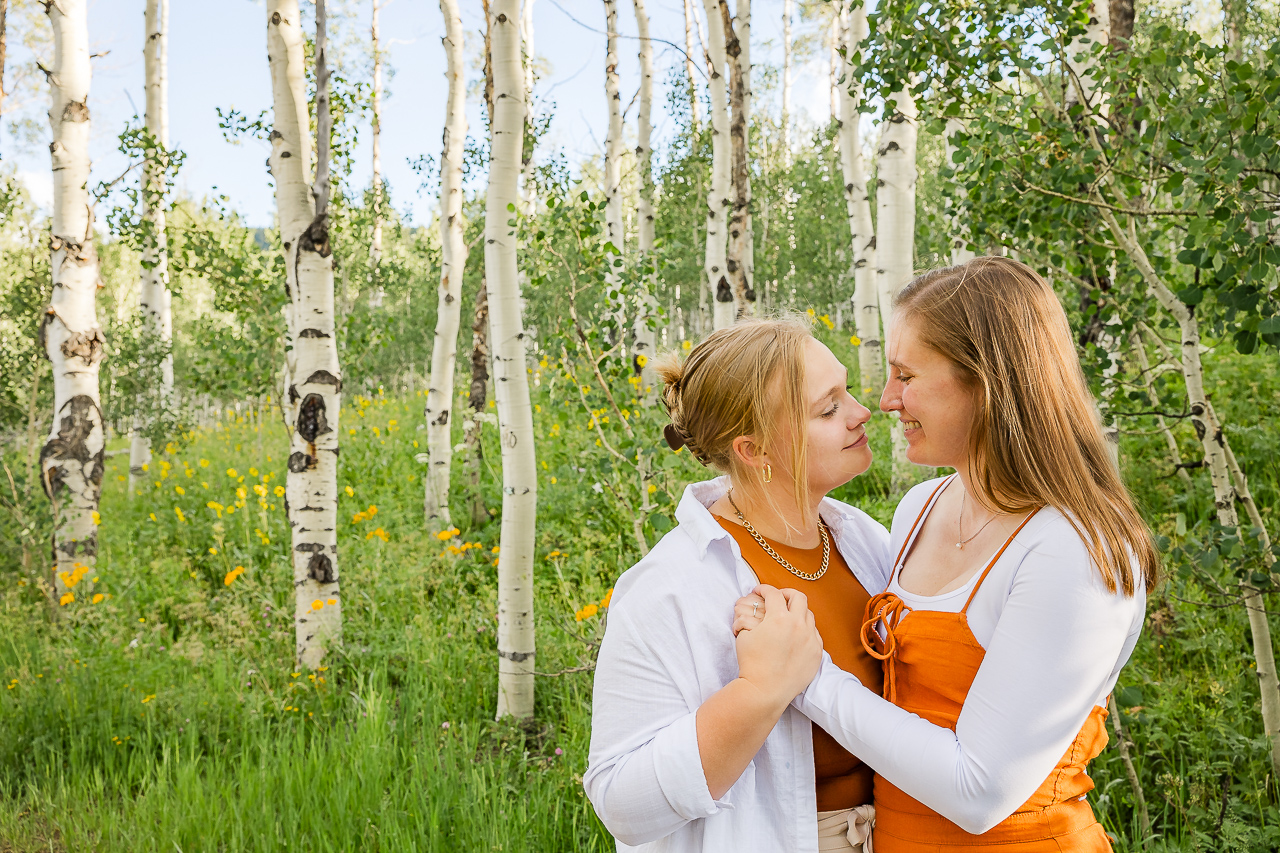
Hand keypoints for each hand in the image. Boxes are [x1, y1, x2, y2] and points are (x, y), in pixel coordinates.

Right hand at [734, 584, 822, 707]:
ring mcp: (810, 639)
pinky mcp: (816, 653)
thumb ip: (750, 617)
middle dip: (786, 593)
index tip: (759, 591)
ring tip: (788, 617)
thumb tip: (752, 610)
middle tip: (778, 597)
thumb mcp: (744, 635)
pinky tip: (796, 636)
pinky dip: (805, 630)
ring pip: (809, 615)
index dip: (764, 589)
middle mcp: (798, 625)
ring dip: (798, 611)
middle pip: (798, 597)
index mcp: (779, 618)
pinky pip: (814, 634)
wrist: (765, 691)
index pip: (774, 593)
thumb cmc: (751, 664)